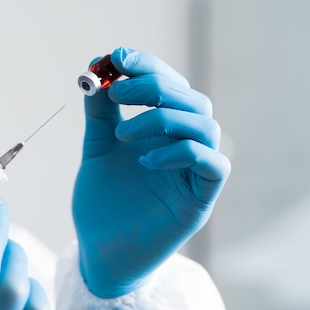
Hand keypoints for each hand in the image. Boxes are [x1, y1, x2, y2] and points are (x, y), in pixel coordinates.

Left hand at [73, 47, 230, 297]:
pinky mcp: (199, 201)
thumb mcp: (97, 148)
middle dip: (154, 86)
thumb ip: (100, 113)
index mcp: (162, 131)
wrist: (99, 252)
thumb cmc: (101, 203)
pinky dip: (182, 152)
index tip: (116, 57)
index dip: (148, 66)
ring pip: (205, 126)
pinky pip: (212, 166)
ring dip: (163, 118)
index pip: (171, 85)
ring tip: (122, 133)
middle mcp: (183, 146)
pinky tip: (145, 161)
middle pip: (192, 99)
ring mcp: (193, 173)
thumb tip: (96, 69)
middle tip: (117, 91)